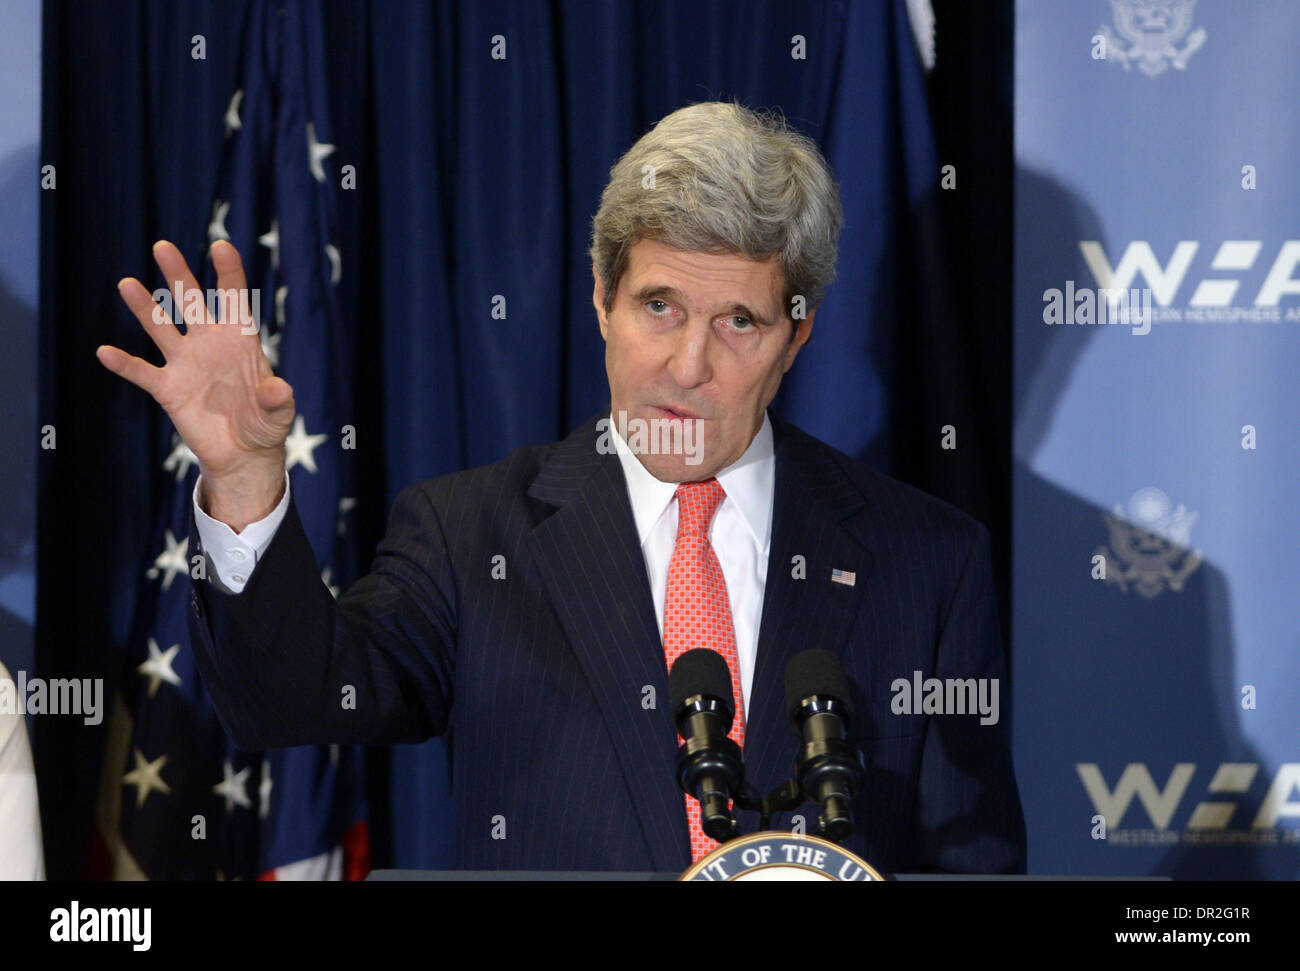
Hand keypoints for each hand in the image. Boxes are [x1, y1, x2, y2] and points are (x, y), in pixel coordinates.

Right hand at [98, 240, 291, 529]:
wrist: (242, 454)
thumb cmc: (265, 425)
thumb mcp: (279, 414)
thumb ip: (278, 400)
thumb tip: (277, 389)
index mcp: (240, 341)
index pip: (234, 299)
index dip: (228, 273)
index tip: (221, 246)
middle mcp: (209, 344)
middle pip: (190, 302)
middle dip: (178, 275)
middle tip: (163, 246)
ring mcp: (186, 364)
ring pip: (161, 329)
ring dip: (145, 308)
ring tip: (128, 284)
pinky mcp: (168, 389)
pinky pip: (142, 372)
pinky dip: (124, 364)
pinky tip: (105, 352)